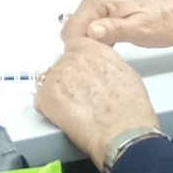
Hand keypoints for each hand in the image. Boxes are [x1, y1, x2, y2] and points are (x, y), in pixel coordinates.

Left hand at [30, 34, 163, 168]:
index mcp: (93, 49)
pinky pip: (41, 100)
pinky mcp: (45, 96)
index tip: (77, 67)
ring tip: (78, 110)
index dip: (76, 58)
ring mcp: (56, 76)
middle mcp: (72, 58)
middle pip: (63, 64)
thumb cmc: (130, 107)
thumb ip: (106, 64)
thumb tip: (100, 71)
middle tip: (83, 97)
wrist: (121, 129)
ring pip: (51, 81)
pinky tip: (68, 118)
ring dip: (60, 93)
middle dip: (69, 78)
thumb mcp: (125, 72)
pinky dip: (50, 109)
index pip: (74, 42)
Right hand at [60, 0, 172, 52]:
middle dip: (84, 45)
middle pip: (74, 28)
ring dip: (91, 44)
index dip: (80, 47)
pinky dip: (97, 40)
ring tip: (107, 56)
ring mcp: (100, 1)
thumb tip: (90, 32)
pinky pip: (91, 27)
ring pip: (82, 30)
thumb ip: (113, 30)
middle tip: (103, 60)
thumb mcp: (139, 30)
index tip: (94, 61)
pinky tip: (109, 49)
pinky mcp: (107, 9)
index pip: (72, 27)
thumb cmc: (164, 22)